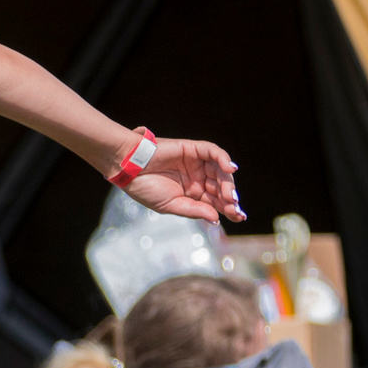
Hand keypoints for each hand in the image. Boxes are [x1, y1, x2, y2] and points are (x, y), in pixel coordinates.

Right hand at [122, 135, 242, 222]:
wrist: (129, 169)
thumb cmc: (145, 188)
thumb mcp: (172, 205)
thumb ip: (194, 211)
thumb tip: (216, 218)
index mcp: (193, 195)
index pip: (216, 202)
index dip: (229, 209)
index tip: (239, 217)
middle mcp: (197, 178)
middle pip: (221, 187)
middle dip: (230, 198)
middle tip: (233, 207)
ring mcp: (196, 163)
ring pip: (220, 171)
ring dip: (228, 182)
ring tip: (230, 195)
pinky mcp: (193, 149)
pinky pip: (213, 152)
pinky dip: (224, 159)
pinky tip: (230, 169)